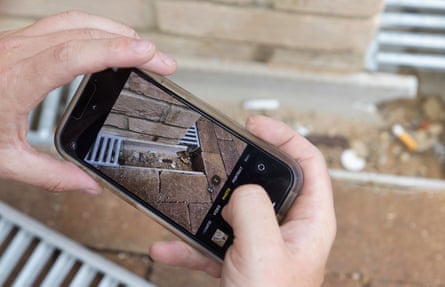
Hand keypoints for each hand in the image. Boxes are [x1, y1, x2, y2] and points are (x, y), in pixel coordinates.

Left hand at [0, 11, 175, 193]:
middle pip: (82, 31)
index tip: (147, 55)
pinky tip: (108, 44)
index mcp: (13, 82)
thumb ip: (52, 176)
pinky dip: (94, 30)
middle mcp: (15, 53)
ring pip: (74, 21)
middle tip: (160, 61)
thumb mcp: (5, 161)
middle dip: (128, 42)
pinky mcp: (17, 40)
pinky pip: (62, 24)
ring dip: (113, 30)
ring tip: (142, 49)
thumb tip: (89, 186)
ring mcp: (15, 41)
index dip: (113, 52)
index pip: (72, 56)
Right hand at [150, 115, 335, 285]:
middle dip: (239, 171)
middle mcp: (288, 229)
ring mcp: (262, 244)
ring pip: (234, 212)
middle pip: (267, 182)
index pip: (307, 162)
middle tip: (219, 156)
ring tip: (188, 206)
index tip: (256, 125)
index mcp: (309, 221)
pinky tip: (167, 246)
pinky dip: (190, 244)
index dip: (284, 137)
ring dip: (206, 211)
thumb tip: (242, 190)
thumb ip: (253, 209)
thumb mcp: (264, 251)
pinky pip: (213, 243)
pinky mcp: (240, 261)